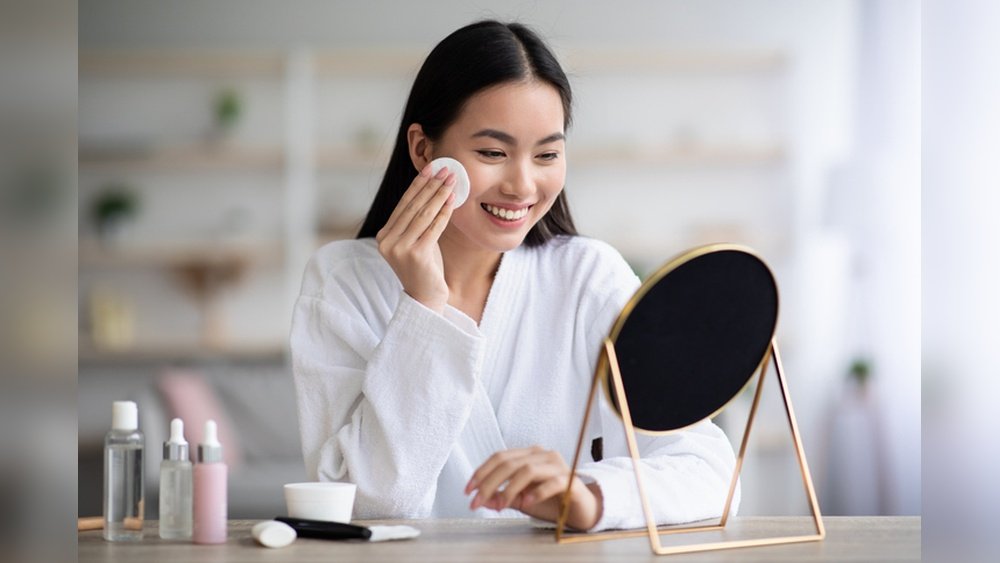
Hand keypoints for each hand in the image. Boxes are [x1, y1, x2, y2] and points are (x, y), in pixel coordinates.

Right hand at [376, 163, 455, 312]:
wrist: (425, 298)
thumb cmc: (423, 267)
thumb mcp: (415, 241)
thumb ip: (416, 221)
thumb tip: (432, 189)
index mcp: (384, 236)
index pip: (403, 204)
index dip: (418, 184)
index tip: (431, 168)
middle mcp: (387, 241)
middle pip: (413, 206)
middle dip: (431, 185)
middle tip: (446, 169)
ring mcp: (399, 248)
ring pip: (423, 214)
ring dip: (439, 194)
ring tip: (451, 180)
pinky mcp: (415, 254)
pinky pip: (433, 227)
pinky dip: (444, 212)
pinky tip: (452, 200)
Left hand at [464, 446, 602, 530]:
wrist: (581, 509)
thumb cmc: (551, 501)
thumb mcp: (522, 500)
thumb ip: (503, 497)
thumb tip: (482, 500)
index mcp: (529, 454)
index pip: (500, 457)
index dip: (481, 472)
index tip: (468, 490)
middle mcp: (543, 455)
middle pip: (509, 463)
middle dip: (489, 484)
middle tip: (477, 502)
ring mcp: (558, 465)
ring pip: (527, 470)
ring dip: (509, 489)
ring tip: (500, 505)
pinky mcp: (571, 480)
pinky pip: (551, 482)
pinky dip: (536, 493)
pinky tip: (526, 503)